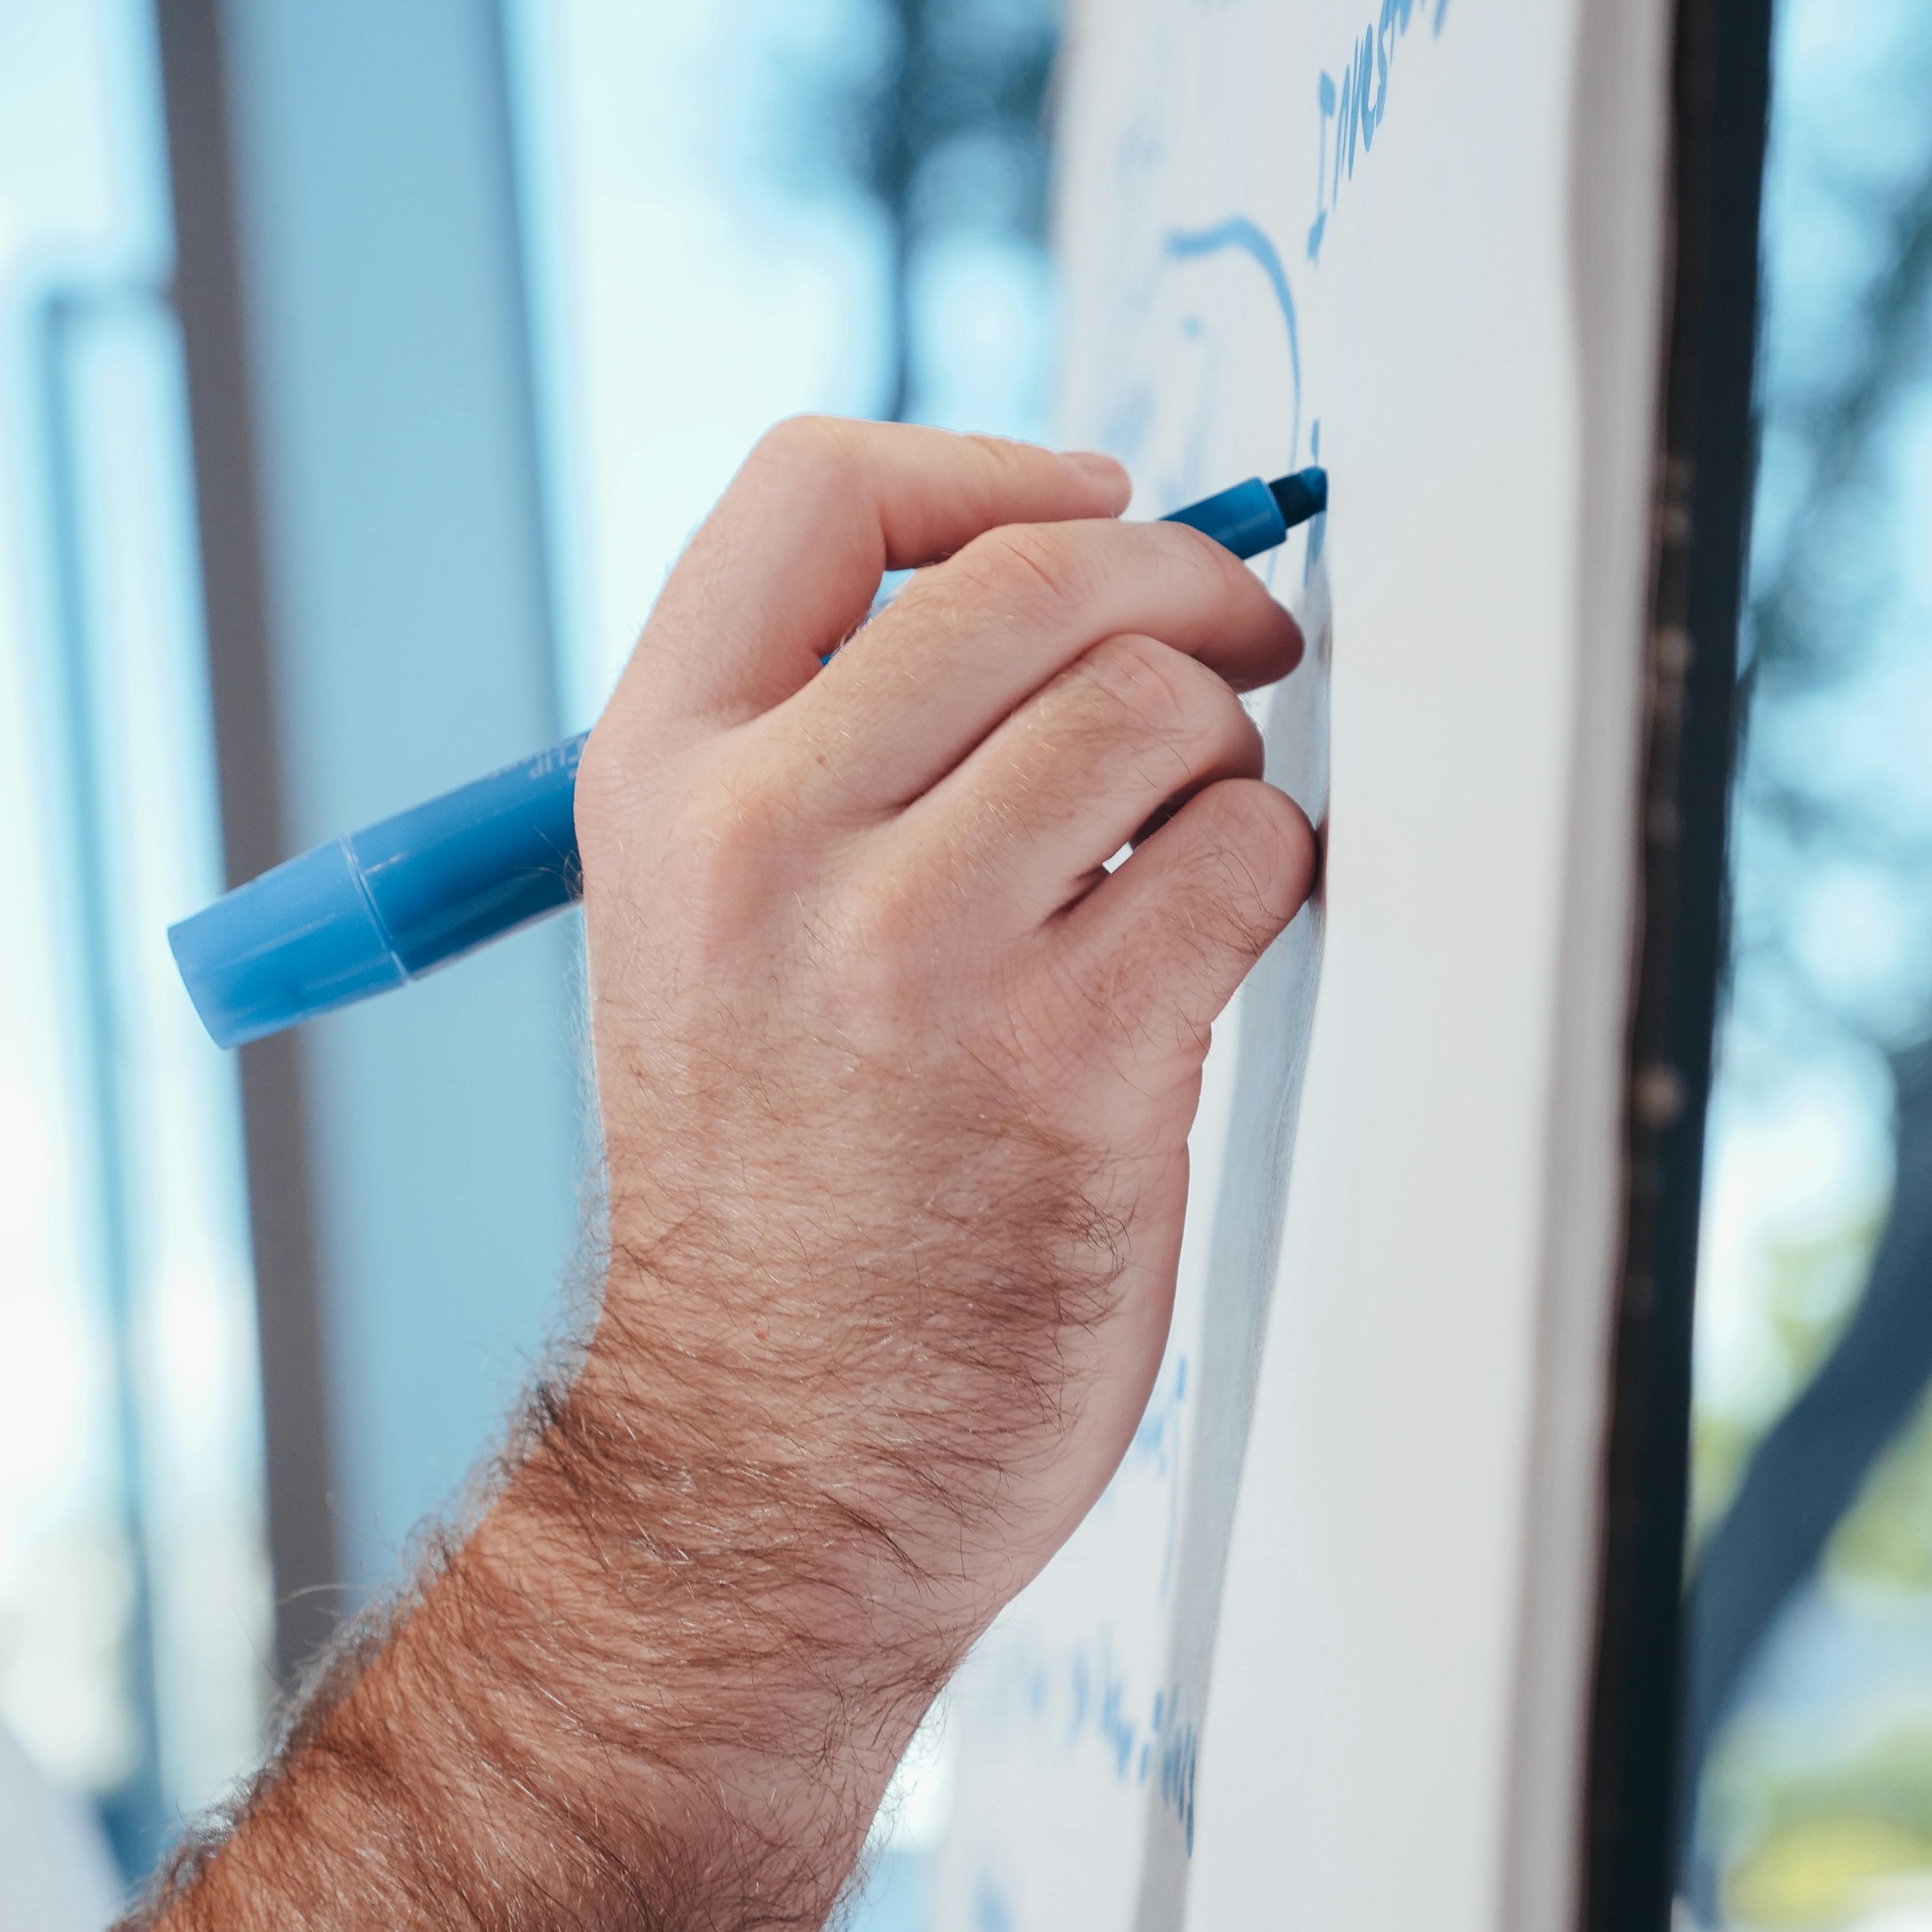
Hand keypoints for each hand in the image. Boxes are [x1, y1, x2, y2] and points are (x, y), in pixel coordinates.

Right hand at [37, 420, 1315, 1931]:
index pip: (812, 488)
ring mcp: (913, 954)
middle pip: (1034, 572)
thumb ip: (819, 746)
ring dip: (1226, 750)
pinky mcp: (1072, 1065)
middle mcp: (765, 843)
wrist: (771, 1466)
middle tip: (1236, 639)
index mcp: (660, 785)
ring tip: (1196, 834)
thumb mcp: (700, 928)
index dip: (984, 465)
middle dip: (1181, 581)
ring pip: (1162, 704)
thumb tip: (1052, 568)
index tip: (1087, 503)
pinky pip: (1246, 852)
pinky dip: (1271, 870)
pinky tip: (1219, 937)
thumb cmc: (769, 1192)